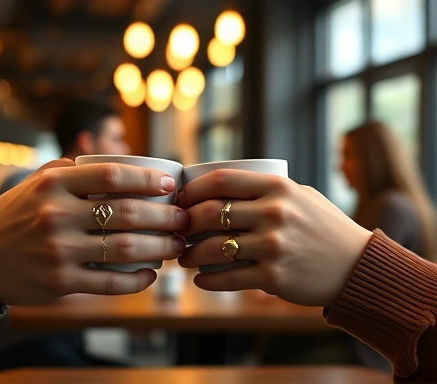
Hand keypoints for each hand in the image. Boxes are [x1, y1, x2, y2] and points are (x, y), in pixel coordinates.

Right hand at [0, 158, 187, 304]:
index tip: (170, 183)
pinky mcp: (60, 283)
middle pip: (127, 213)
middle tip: (184, 219)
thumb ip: (70, 169)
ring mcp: (59, 251)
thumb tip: (115, 164)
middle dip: (165, 217)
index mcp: (53, 185)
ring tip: (177, 246)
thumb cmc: (16, 215)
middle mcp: (56, 215)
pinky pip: (110, 283)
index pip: (112, 176)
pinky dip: (137, 280)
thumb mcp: (35, 183)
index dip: (147, 178)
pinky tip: (151, 274)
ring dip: (159, 248)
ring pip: (125, 249)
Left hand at [177, 169, 371, 306]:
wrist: (356, 266)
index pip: (221, 180)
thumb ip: (267, 188)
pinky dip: (207, 281)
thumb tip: (224, 187)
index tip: (180, 198)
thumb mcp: (301, 195)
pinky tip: (200, 280)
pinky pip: (228, 279)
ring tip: (183, 257)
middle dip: (184, 222)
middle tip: (177, 229)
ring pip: (212, 249)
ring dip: (189, 255)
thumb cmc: (324, 227)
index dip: (193, 188)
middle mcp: (273, 213)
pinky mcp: (274, 277)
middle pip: (209, 213)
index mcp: (278, 187)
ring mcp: (273, 246)